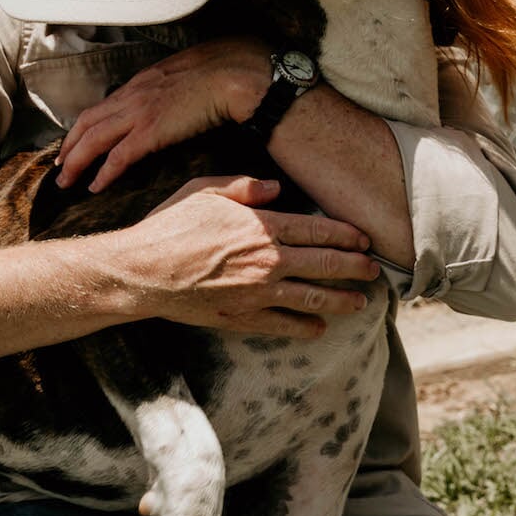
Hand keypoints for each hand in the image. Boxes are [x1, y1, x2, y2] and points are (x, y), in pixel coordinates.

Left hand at [57, 36, 270, 192]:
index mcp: (142, 81)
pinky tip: (95, 187)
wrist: (234, 75)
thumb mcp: (188, 71)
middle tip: (60, 166)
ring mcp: (139, 112)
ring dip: (76, 162)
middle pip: (87, 122)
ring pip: (93, 140)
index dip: (84, 126)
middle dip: (69, 146)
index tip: (75, 141)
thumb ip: (174, 84)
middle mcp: (133, 95)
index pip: (102, 106)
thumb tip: (177, 94)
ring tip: (66, 182)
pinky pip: (118, 157)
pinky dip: (103, 173)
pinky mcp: (151, 131)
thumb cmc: (222, 71)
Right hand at [122, 175, 380, 338]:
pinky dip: (305, 328)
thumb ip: (245, 187)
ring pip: (312, 299)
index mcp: (261, 226)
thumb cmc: (169, 225)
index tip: (364, 239)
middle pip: (324, 265)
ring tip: (360, 303)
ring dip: (341, 301)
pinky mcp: (242, 318)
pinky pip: (283, 325)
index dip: (346, 235)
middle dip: (354, 268)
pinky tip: (319, 328)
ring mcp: (257, 293)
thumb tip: (276, 187)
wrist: (141, 271)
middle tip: (374, 271)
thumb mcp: (204, 190)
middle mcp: (267, 261)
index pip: (317, 230)